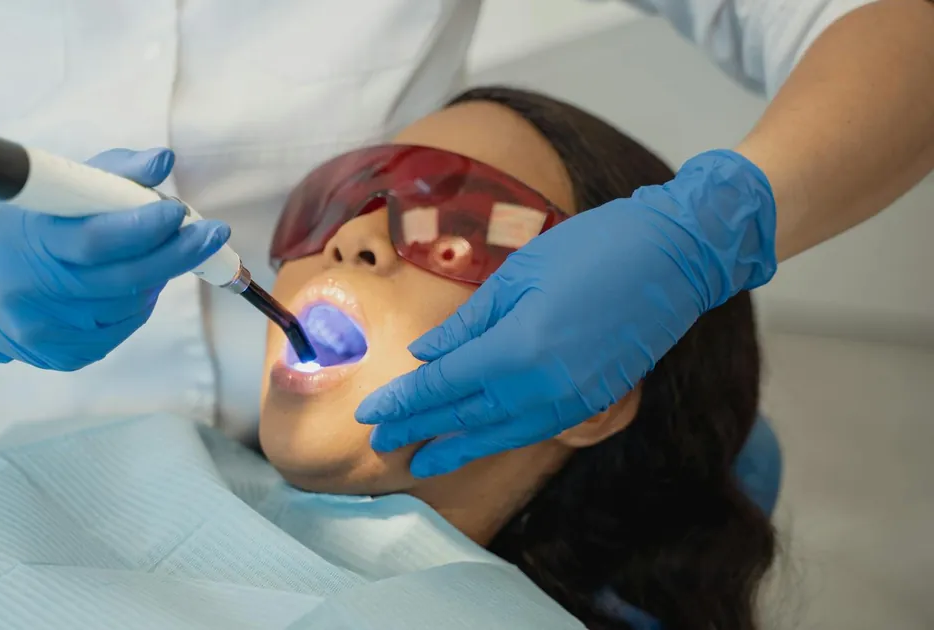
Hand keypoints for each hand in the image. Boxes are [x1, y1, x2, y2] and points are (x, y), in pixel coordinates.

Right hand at [0, 147, 230, 384]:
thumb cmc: (23, 230)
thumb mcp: (54, 192)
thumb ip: (113, 174)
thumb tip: (164, 161)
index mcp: (29, 241)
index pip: (94, 239)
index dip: (142, 227)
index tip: (179, 212)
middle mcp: (33, 293)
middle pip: (122, 278)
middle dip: (175, 253)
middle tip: (211, 234)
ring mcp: (48, 332)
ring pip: (129, 305)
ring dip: (156, 276)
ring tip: (158, 252)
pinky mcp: (64, 358)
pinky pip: (120, 328)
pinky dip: (135, 303)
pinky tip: (128, 286)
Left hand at [355, 150, 776, 476]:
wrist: (676, 255)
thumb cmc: (594, 248)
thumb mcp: (519, 274)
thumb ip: (469, 323)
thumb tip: (426, 355)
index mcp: (519, 349)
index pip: (445, 385)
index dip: (405, 402)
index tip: (368, 414)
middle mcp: (544, 386)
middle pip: (466, 417)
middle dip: (420, 430)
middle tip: (379, 443)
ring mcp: (573, 399)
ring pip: (501, 433)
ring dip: (458, 446)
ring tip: (422, 460)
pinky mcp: (593, 400)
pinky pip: (534, 428)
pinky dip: (499, 437)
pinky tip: (478, 440)